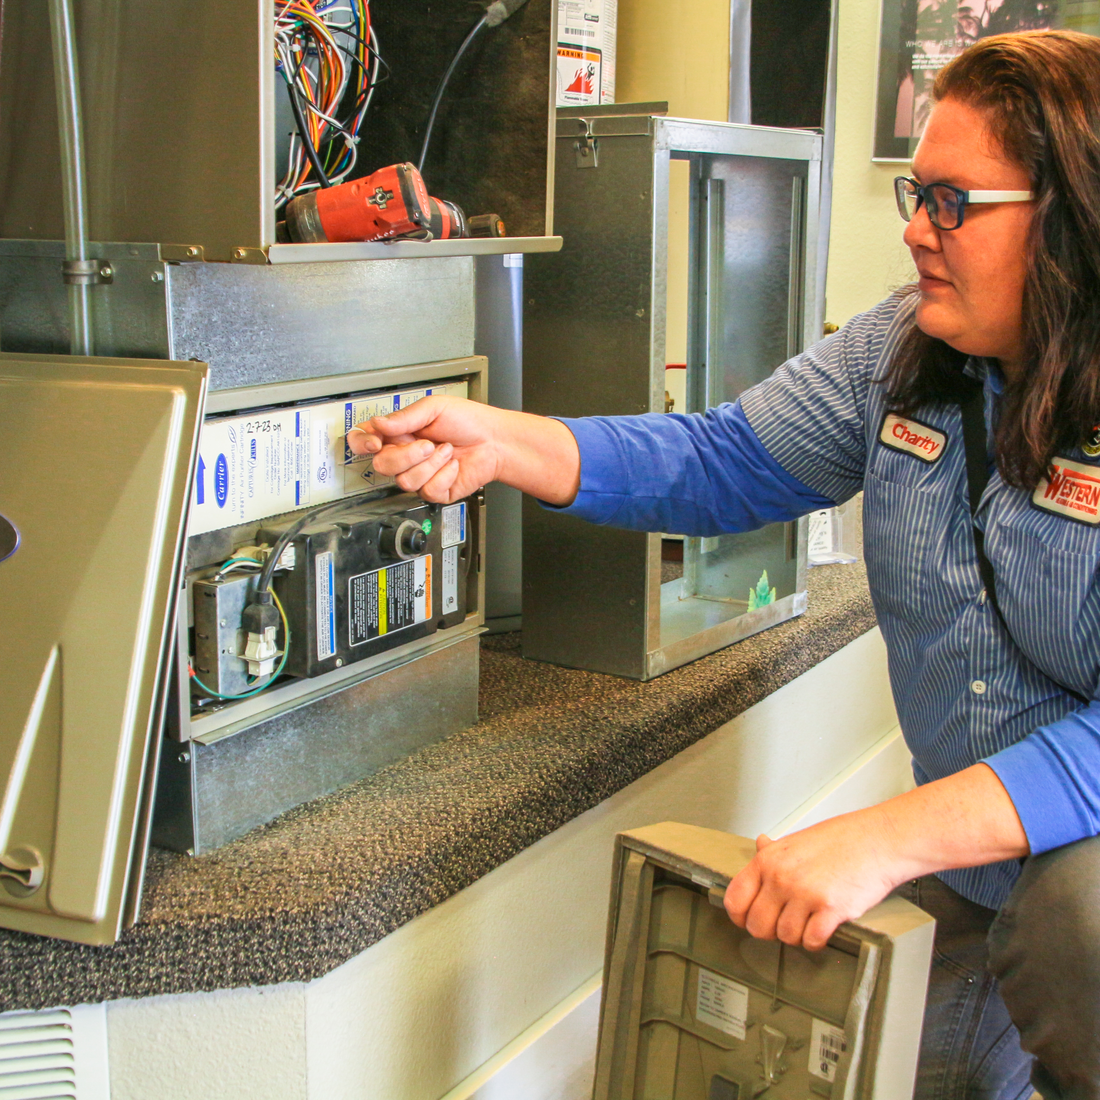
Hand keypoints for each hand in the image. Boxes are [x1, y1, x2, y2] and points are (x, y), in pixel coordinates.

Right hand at [346, 395, 503, 503]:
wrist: (494, 441)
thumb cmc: (468, 421)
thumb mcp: (434, 408)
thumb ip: (404, 417)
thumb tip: (377, 423)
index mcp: (399, 432)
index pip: (364, 441)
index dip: (363, 444)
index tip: (376, 442)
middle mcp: (405, 455)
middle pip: (382, 466)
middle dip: (406, 455)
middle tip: (428, 444)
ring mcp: (419, 475)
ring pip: (405, 481)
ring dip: (431, 464)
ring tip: (447, 451)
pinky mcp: (435, 491)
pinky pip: (428, 491)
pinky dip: (444, 476)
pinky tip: (453, 466)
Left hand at [722, 764, 1029, 950]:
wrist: (880, 840)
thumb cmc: (842, 839)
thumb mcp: (798, 839)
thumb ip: (774, 850)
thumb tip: (758, 845)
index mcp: (769, 859)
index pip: (735, 898)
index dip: (741, 916)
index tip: (749, 920)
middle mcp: (782, 876)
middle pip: (757, 925)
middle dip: (770, 931)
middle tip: (784, 924)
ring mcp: (805, 893)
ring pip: (785, 937)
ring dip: (797, 936)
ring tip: (809, 922)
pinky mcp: (830, 909)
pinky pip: (811, 941)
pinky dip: (816, 941)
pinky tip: (823, 929)